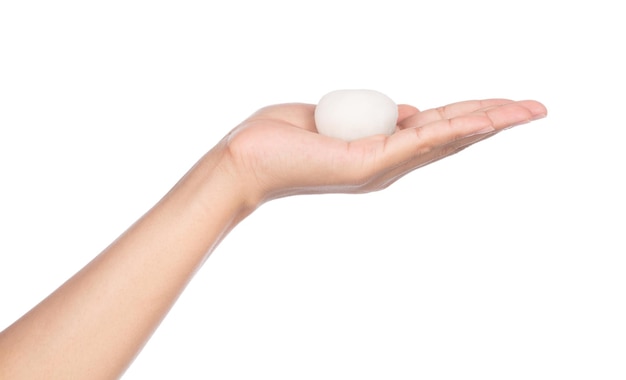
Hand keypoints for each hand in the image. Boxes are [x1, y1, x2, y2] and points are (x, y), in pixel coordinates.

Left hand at [221, 99, 546, 204]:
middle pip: (451, 134)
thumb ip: (376, 116)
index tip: (503, 106)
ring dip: (488, 121)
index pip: (436, 128)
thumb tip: (408, 110)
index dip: (472, 114)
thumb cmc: (281, 138)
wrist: (245, 160)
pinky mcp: (368, 163)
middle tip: (537, 108)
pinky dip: (455, 126)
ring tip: (528, 110)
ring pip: (445, 137)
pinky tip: (486, 118)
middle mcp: (388, 162)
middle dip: (495, 119)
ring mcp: (381, 165)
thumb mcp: (337, 117)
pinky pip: (419, 139)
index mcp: (380, 150)